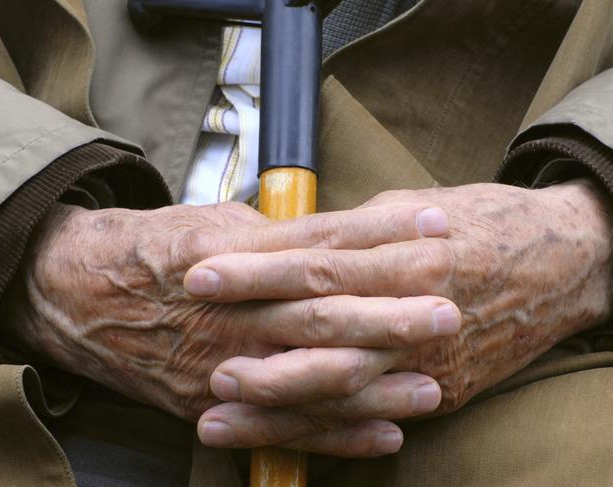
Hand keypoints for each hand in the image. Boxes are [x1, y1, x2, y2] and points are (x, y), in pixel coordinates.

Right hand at [2, 199, 456, 456]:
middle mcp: (232, 312)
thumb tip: (330, 240)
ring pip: (311, 378)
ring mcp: (223, 364)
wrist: (77, 294)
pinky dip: (337, 436)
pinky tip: (387, 434)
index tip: (433, 224)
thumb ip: (272, 236)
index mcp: (232, 255)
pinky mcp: (212, 404)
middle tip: (449, 309)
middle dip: (391, 313)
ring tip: (434, 383)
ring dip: (376, 385)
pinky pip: (282, 426)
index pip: (321, 242)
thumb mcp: (209, 223)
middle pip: (324, 312)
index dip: (381, 233)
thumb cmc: (148, 250)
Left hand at [188, 180, 611, 444]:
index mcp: (405, 249)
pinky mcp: (440, 389)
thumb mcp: (415, 207)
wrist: (561, 262)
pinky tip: (287, 439)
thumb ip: (353, 229)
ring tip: (217, 411)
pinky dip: (329, 431)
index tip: (201, 270)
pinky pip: (373, 414)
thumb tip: (293, 237)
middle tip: (198, 349)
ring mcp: (427, 355)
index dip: (255, 266)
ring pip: (340, 383)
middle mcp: (415, 305)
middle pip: (321, 324)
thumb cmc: (485, 222)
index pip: (314, 258)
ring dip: (277, 401)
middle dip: (255, 337)